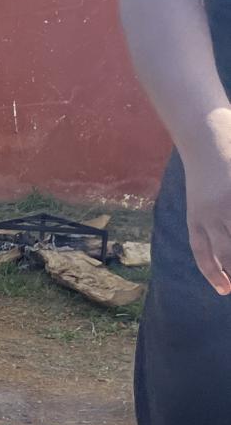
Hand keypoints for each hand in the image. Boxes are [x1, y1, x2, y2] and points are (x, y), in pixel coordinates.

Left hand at [182, 119, 230, 293]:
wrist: (205, 134)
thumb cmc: (206, 165)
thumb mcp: (201, 196)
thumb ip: (209, 219)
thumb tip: (223, 240)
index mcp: (196, 217)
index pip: (204, 254)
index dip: (213, 274)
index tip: (225, 290)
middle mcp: (212, 215)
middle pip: (228, 252)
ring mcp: (229, 205)